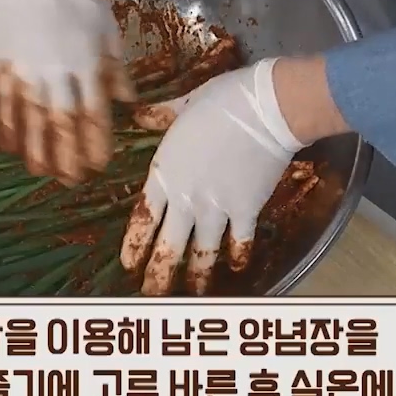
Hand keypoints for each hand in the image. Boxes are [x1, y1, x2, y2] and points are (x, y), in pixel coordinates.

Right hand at [0, 0, 134, 184]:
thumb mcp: (106, 29)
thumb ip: (115, 68)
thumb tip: (129, 101)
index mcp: (86, 63)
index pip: (94, 112)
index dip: (96, 141)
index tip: (100, 164)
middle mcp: (57, 72)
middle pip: (62, 122)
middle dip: (67, 155)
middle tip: (72, 180)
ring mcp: (27, 70)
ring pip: (32, 119)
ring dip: (37, 149)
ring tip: (41, 172)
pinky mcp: (4, 65)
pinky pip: (4, 103)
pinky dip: (8, 127)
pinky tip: (10, 147)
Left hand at [122, 58, 307, 294]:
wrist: (266, 108)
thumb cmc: (222, 100)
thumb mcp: (182, 104)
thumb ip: (160, 117)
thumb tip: (141, 115)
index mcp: (165, 172)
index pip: (143, 216)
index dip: (135, 244)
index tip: (129, 265)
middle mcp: (186, 196)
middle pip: (168, 244)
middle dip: (159, 273)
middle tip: (151, 294)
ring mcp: (216, 206)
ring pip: (202, 251)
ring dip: (197, 275)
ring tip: (193, 294)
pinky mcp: (246, 209)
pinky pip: (239, 240)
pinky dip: (238, 255)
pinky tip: (237, 267)